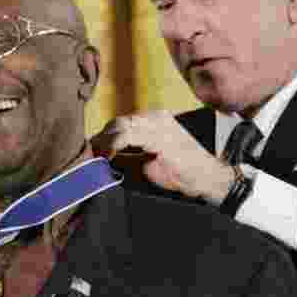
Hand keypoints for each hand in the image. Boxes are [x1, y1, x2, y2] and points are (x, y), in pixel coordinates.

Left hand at [92, 110, 234, 204]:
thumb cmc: (181, 174)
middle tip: (87, 157)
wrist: (208, 179)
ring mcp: (158, 124)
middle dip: (100, 140)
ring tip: (93, 159)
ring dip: (103, 143)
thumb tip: (100, 162)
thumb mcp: (148, 164)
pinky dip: (112, 146)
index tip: (90, 153)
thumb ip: (127, 159)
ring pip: (119, 127)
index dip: (103, 138)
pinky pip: (126, 136)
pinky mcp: (159, 134)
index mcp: (154, 121)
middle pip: (117, 123)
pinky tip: (106, 158)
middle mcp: (155, 117)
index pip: (120, 124)